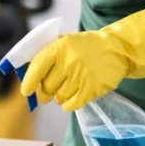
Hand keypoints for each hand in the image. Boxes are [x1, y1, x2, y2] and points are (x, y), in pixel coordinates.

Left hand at [20, 0, 144, 111]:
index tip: (26, 91)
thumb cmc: (87, 46)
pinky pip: (72, 105)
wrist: (118, 49)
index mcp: (59, 47)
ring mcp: (82, 76)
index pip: (37, 67)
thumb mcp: (66, 41)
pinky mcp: (93, 89)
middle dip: (45, 92)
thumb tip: (27, 72)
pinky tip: (70, 99)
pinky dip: (68, 105)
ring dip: (59, 97)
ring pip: (59, 97)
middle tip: (46, 93)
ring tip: (65, 89)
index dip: (29, 82)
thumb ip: (47, 53)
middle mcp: (69, 61)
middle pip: (47, 86)